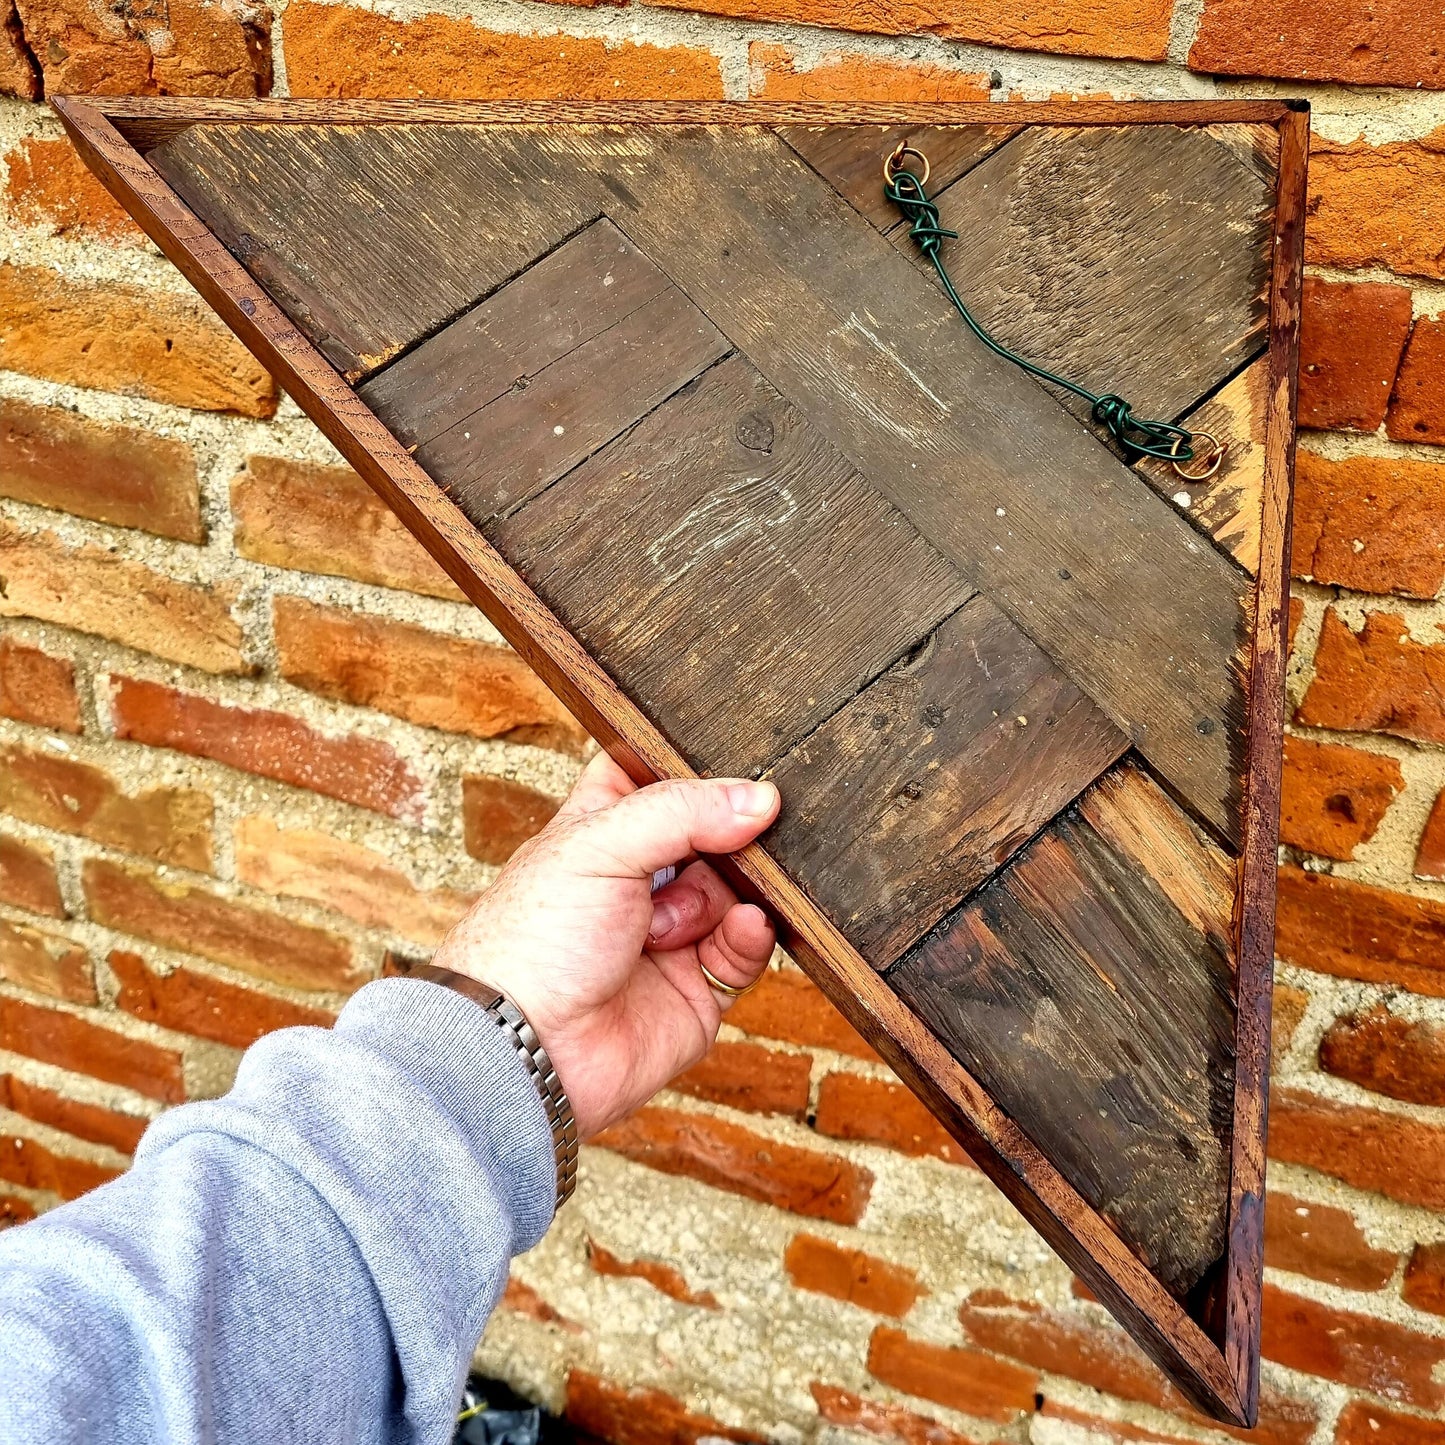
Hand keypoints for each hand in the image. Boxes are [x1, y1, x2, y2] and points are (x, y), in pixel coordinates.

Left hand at [430, 754, 780, 1137]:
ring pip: (736, 889)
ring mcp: (671, 933)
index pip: (650, 778)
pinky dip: (750, 934)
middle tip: (746, 830)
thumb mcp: (599, 845)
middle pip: (711, 833)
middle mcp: (639, 880)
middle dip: (731, 832)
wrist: (527, 1048)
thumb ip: (683, 812)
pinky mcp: (698, 988)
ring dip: (732, 890)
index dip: (687, 768)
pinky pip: (745, 948)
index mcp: (601, 832)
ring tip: (704, 906)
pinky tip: (746, 924)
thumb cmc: (533, 940)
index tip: (734, 758)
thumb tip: (761, 798)